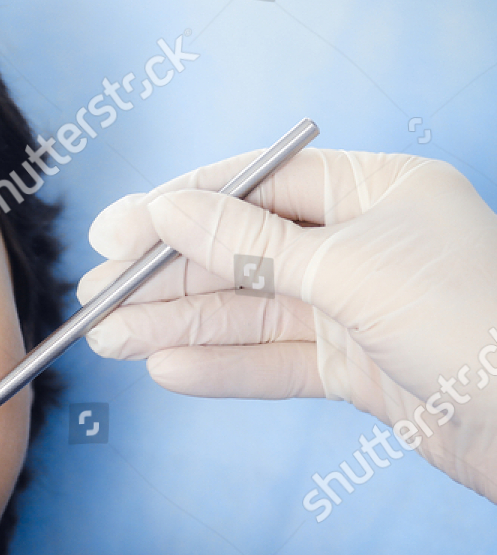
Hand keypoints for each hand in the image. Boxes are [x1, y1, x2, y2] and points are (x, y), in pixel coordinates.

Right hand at [77, 148, 496, 501]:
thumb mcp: (344, 267)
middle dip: (166, 277)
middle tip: (95, 301)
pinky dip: (220, 366)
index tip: (112, 234)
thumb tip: (168, 210)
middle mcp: (363, 241)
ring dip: (177, 325)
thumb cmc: (470, 320)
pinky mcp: (357, 367)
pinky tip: (166, 368)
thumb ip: (246, 245)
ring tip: (108, 341)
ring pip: (248, 312)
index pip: (254, 185)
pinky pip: (272, 360)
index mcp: (376, 188)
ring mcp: (358, 306)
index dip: (177, 207)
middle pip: (241, 252)